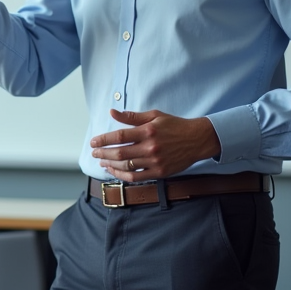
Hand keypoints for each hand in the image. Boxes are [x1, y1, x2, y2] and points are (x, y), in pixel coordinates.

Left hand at [89, 109, 221, 180]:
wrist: (197, 140)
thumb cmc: (174, 125)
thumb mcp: (154, 116)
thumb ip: (132, 117)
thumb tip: (112, 113)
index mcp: (148, 131)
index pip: (119, 136)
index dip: (103, 139)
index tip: (93, 142)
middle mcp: (150, 147)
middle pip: (120, 153)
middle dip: (103, 153)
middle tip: (94, 153)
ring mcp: (155, 161)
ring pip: (126, 166)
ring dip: (110, 165)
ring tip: (102, 162)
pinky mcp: (160, 172)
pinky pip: (137, 177)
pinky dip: (123, 176)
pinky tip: (115, 171)